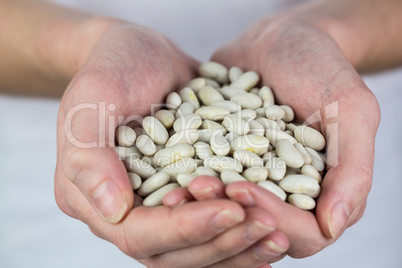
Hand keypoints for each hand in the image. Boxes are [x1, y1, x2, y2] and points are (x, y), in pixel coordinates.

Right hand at [54, 19, 287, 266]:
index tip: (231, 210)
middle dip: (222, 243)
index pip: (139, 234)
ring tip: (279, 235)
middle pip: (176, 253)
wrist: (142, 55)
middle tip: (268, 226)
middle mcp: (130, 211)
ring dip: (240, 246)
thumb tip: (113, 210)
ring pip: (200, 248)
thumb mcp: (95, 97)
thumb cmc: (113, 67)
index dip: (185, 229)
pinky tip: (274, 232)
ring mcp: (162, 205)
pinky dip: (242, 233)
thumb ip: (91, 154)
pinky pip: (215, 225)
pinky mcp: (189, 193)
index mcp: (95, 197)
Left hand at [168, 16, 379, 257]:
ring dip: (200, 203)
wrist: (279, 41)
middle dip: (226, 214)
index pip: (300, 231)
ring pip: (224, 210)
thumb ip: (351, 169)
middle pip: (255, 226)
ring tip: (176, 187)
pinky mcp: (219, 162)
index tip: (242, 190)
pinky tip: (161, 170)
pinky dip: (183, 177)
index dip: (269, 216)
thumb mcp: (350, 111)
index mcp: (319, 194)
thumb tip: (333, 225)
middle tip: (198, 189)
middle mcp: (281, 194)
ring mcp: (246, 179)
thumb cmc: (321, 69)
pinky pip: (202, 179)